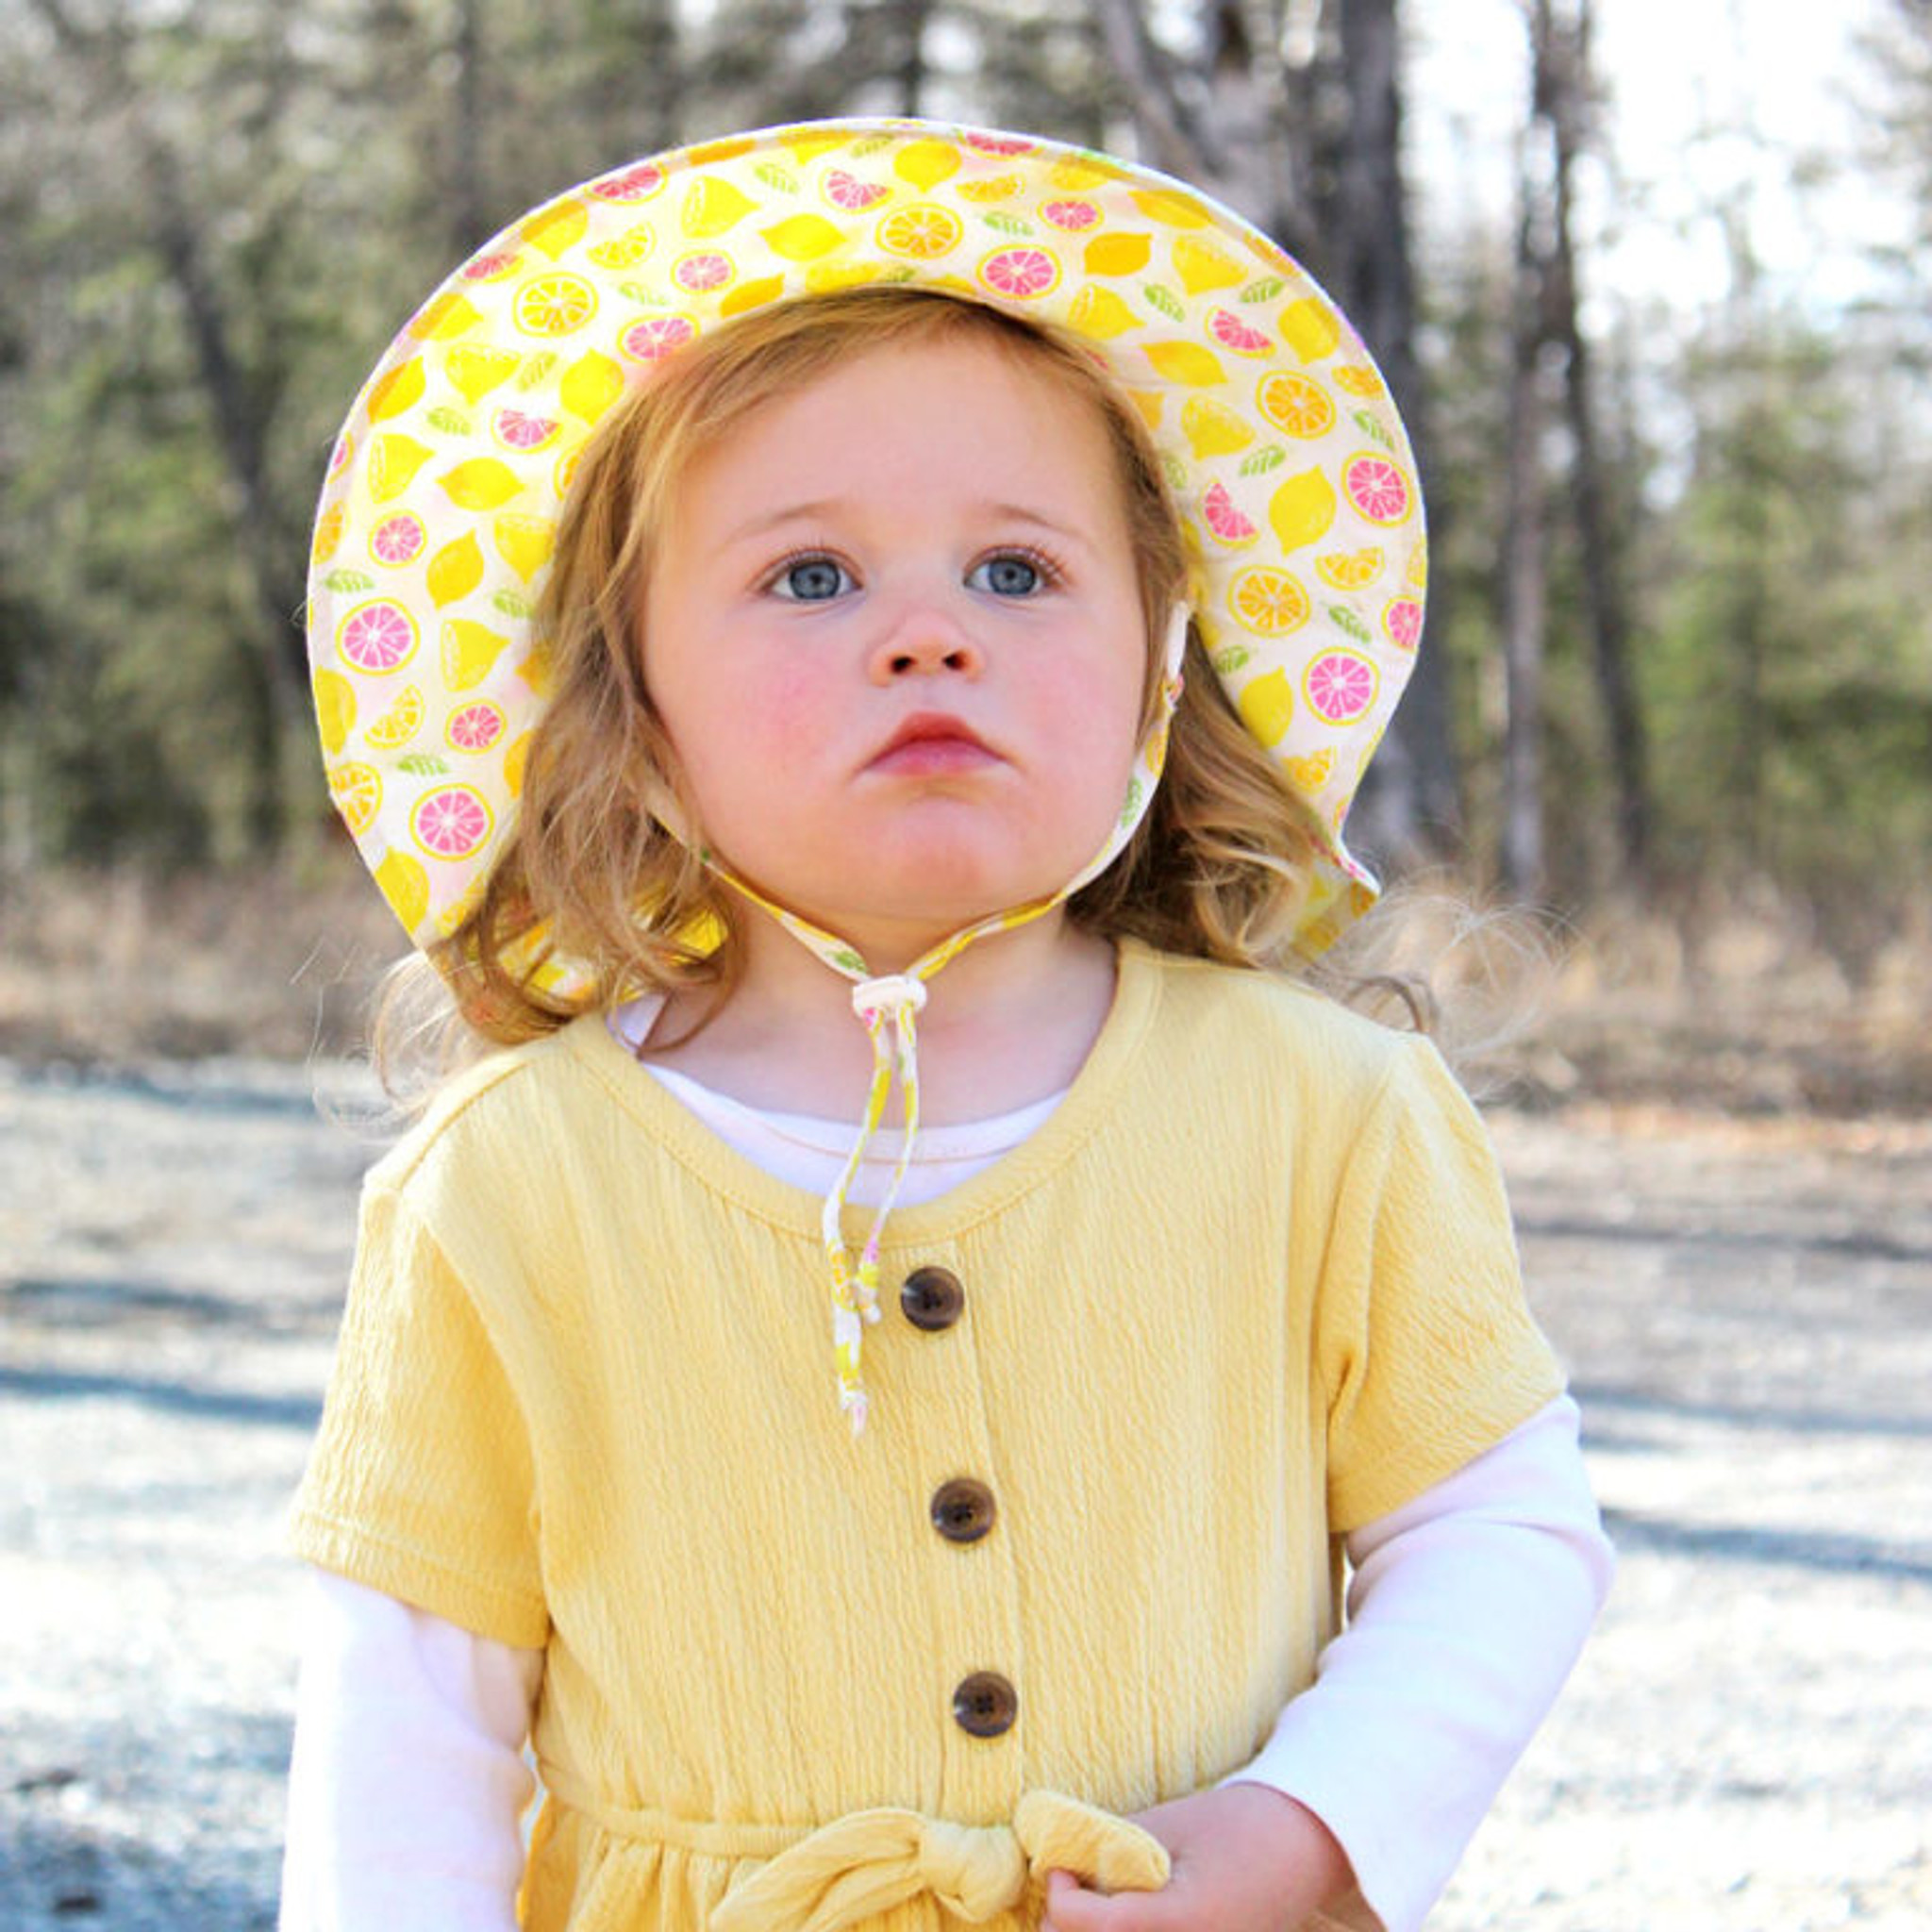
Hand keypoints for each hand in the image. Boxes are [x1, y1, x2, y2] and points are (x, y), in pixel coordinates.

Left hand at [1041, 1782, 1354, 1931]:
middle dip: (1069, 1930)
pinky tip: (1123, 1920)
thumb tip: (1060, 1870)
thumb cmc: (1236, 1825)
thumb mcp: (1166, 1829)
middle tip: (1065, 1893)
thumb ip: (1110, 1852)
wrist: (1305, 1844)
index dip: (1062, 1901)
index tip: (1055, 1870)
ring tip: (1090, 1908)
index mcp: (1185, 1920)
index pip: (1099, 1928)